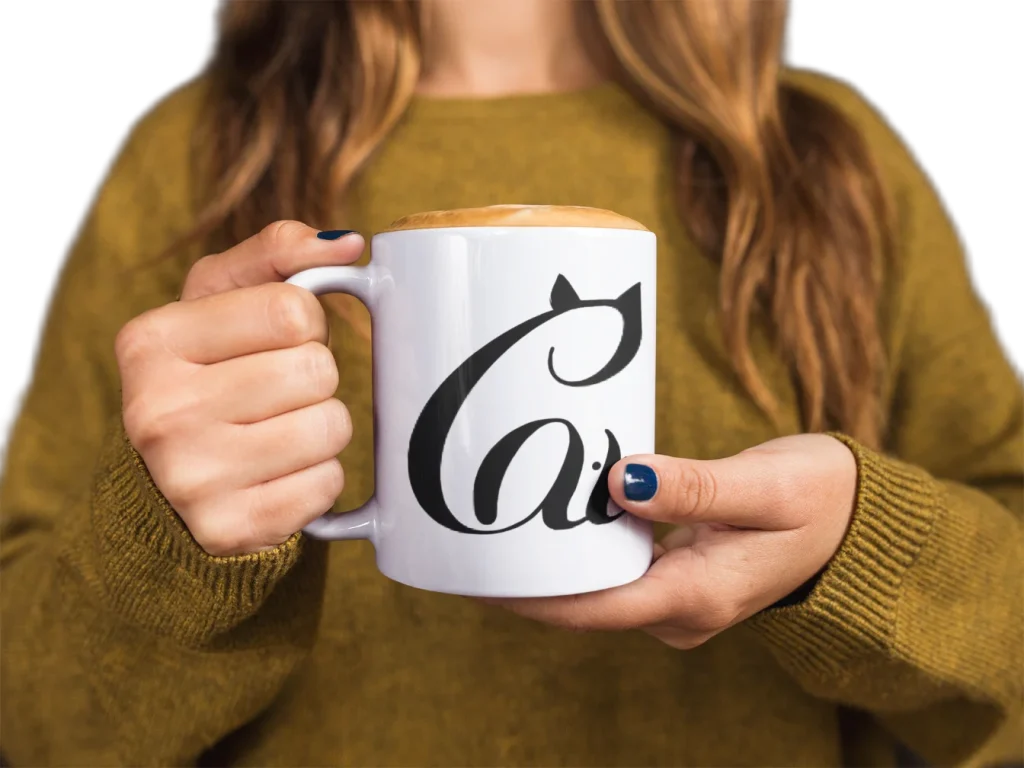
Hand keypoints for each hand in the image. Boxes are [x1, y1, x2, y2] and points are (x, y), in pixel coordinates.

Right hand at [116, 222, 362, 555]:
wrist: (167, 488)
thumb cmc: (209, 375)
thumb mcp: (220, 301)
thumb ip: (277, 254)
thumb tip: (348, 244)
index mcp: (152, 341)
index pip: (292, 309)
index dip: (305, 323)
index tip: (278, 341)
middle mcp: (158, 409)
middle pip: (316, 369)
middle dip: (315, 378)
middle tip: (278, 392)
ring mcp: (189, 477)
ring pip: (330, 426)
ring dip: (323, 428)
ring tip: (280, 431)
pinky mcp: (227, 527)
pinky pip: (327, 484)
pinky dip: (320, 478)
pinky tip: (280, 474)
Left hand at [488, 433, 857, 648]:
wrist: (857, 520)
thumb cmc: (821, 500)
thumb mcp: (766, 488)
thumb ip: (695, 488)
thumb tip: (620, 481)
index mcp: (698, 596)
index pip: (594, 608)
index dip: (534, 595)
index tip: (484, 572)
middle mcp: (681, 609)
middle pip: (587, 601)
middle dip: (532, 577)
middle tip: (476, 535)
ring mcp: (679, 597)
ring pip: (599, 586)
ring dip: (557, 561)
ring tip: (504, 521)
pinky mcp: (679, 577)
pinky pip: (619, 569)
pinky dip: (588, 547)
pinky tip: (561, 516)